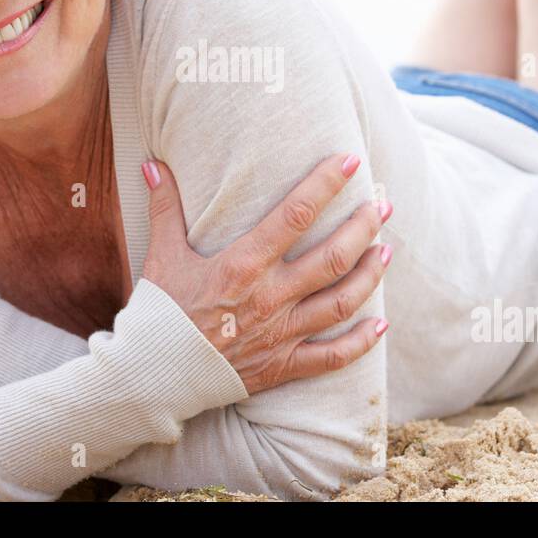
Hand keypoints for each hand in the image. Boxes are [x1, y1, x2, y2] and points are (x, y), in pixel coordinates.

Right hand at [139, 154, 391, 396]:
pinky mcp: (283, 365)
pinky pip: (333, 357)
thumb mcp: (160, 254)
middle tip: (382, 206)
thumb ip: (164, 207)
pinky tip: (381, 324)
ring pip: (342, 302)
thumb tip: (151, 164)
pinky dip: (361, 342)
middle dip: (363, 228)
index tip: (349, 162)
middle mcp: (270, 297)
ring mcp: (281, 333)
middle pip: (333, 257)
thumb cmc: (159, 312)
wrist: (154, 375)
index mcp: (243, 264)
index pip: (295, 215)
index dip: (326, 184)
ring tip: (386, 251)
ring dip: (370, 275)